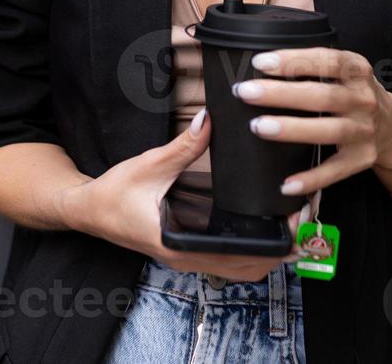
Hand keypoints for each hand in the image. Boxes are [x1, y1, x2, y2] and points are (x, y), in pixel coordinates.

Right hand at [60, 110, 309, 281]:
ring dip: (268, 253)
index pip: (236, 257)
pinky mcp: (188, 249)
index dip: (269, 244)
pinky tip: (264, 227)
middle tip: (304, 222)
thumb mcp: (148, 166)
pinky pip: (228, 258)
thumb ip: (181, 147)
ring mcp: (188, 257)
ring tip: (293, 226)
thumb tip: (208, 122)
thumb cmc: (112, 196)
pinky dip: (251, 249)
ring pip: (240, 268)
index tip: (292, 223)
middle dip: (279, 251)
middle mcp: (187, 258)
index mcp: (178, 245)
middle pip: (247, 269)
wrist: (87, 211)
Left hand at [234, 47, 391, 196]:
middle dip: (282, 94)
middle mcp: (363, 99)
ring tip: (259, 126)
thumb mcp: (346, 71)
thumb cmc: (355, 93)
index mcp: (357, 70)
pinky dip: (311, 179)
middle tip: (246, 92)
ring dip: (293, 129)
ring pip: (328, 130)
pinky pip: (334, 171)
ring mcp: (363, 130)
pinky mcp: (361, 159)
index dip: (293, 60)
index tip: (260, 63)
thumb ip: (314, 65)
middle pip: (322, 96)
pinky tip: (286, 184)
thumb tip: (263, 64)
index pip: (326, 60)